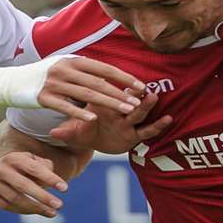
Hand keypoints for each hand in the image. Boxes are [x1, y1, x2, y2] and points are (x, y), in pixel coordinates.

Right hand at [0, 150, 71, 217]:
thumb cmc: (21, 167)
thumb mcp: (33, 162)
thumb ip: (45, 167)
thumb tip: (54, 180)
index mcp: (13, 157)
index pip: (34, 168)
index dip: (50, 178)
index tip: (65, 188)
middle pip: (23, 186)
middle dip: (42, 197)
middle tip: (59, 205)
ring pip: (14, 199)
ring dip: (35, 208)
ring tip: (52, 212)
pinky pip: (4, 206)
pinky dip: (21, 210)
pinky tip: (35, 211)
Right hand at [35, 55, 149, 121]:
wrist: (12, 82)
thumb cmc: (44, 77)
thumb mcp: (64, 67)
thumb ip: (84, 71)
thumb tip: (109, 76)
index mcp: (73, 60)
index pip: (104, 69)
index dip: (124, 77)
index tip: (142, 86)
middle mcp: (65, 69)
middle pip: (99, 82)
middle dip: (121, 93)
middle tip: (138, 102)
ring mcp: (54, 83)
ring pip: (86, 95)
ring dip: (108, 103)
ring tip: (125, 111)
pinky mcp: (43, 98)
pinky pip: (65, 107)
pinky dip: (80, 114)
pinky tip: (93, 120)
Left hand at [45, 89, 170, 153]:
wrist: (92, 138)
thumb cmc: (84, 131)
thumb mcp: (74, 134)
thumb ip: (66, 133)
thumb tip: (53, 134)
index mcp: (102, 106)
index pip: (110, 97)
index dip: (117, 92)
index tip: (125, 84)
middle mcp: (117, 112)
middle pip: (127, 102)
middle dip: (135, 96)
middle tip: (144, 88)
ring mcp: (128, 123)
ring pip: (139, 113)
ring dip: (146, 105)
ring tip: (153, 97)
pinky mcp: (134, 135)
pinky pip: (147, 131)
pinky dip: (158, 125)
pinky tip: (169, 119)